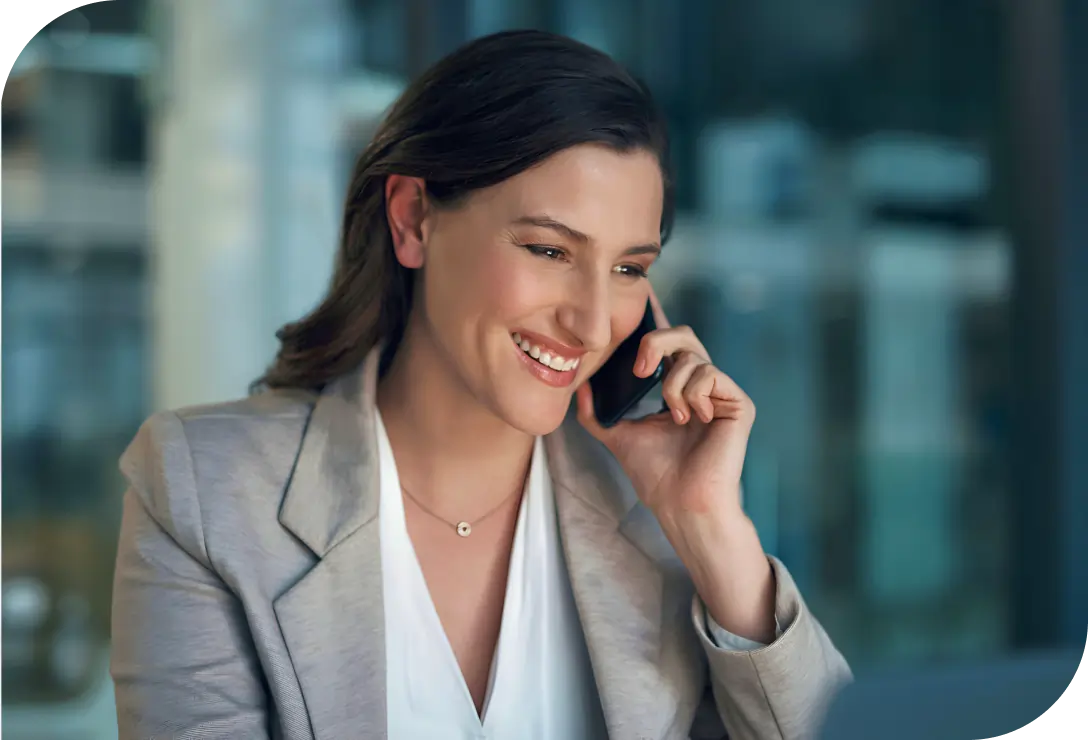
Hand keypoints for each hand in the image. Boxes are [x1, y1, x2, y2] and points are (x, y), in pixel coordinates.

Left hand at [575, 288, 752, 520]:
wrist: (680, 503)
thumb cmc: (656, 476)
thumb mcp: (618, 436)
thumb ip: (596, 413)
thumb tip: (579, 385)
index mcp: (676, 388)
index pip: (667, 345)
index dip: (656, 321)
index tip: (641, 298)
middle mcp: (701, 386)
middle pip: (683, 334)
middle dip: (656, 341)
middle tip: (639, 369)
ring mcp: (722, 394)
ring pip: (693, 356)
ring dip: (671, 386)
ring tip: (674, 418)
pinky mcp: (738, 403)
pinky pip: (711, 373)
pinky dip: (692, 393)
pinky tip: (692, 420)